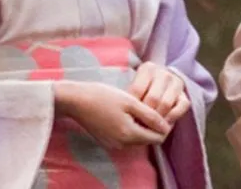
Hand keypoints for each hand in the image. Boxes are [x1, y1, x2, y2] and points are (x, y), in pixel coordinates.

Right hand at [53, 80, 169, 148]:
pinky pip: (127, 137)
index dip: (164, 125)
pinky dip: (132, 127)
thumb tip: (166, 127)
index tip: (163, 109)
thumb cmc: (103, 96)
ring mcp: (113, 144)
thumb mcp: (130, 102)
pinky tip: (129, 112)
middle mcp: (122, 144)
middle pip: (148, 139)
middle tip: (152, 106)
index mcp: (129, 135)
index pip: (158, 138)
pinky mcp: (107, 140)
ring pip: (138, 138)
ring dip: (143, 126)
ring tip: (141, 107)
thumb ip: (150, 116)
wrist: (75, 100)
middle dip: (154, 126)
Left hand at [127, 61, 190, 127]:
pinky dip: (172, 118)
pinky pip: (182, 107)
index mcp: (148, 68)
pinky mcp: (185, 94)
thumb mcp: (131, 90)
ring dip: (157, 119)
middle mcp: (164, 73)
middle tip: (136, 126)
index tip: (126, 118)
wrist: (156, 88)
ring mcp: (176, 82)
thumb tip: (125, 117)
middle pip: (153, 98)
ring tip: (148, 128)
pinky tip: (163, 125)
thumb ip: (129, 99)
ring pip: (166, 103)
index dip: (131, 107)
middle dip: (144, 115)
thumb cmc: (139, 92)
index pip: (137, 90)